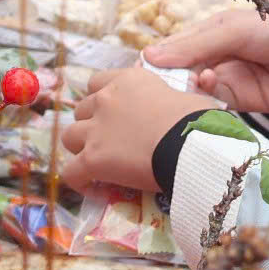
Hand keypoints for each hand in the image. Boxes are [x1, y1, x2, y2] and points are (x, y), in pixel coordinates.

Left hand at [61, 66, 217, 193]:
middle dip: (91, 124)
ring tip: (97, 163)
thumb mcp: (184, 98)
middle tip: (109, 141)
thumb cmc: (199, 123)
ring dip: (80, 148)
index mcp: (128, 80)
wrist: (192, 146)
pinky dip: (79, 180)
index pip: (97, 82)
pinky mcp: (92, 158)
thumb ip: (168, 101)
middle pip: (82, 110)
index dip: (102, 99)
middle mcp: (106, 99)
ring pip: (69, 137)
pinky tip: (92, 188)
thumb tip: (174, 113)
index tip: (114, 114)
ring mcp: (96, 129)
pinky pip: (71, 172)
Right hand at [147, 5, 268, 112]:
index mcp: (204, 35)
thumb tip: (148, 57)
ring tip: (197, 84)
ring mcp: (226, 83)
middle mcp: (211, 59)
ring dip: (188, 93)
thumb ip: (194, 45)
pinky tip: (209, 93)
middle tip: (169, 86)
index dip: (156, 63)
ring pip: (192, 94)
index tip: (146, 73)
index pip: (169, 52)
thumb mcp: (232, 30)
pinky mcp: (241, 105)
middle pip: (177, 76)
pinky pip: (213, 108)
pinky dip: (206, 105)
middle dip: (170, 82)